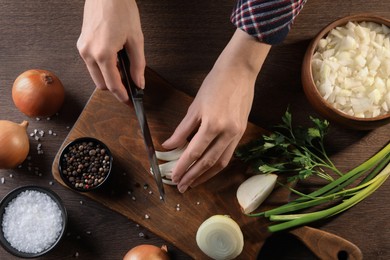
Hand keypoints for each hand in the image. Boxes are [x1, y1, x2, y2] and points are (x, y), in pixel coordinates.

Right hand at [77, 0, 145, 102]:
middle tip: (129, 84)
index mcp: (103, 54)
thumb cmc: (121, 10)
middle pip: (101, 83)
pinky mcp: (82, 43)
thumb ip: (138, 65)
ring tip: (123, 67)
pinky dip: (102, 67)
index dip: (121, 95)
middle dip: (114, 87)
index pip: (112, 84)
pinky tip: (114, 58)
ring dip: (108, 76)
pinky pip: (91, 63)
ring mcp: (83, 48)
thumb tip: (139, 82)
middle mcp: (88, 53)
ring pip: (95, 74)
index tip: (128, 101)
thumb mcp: (136, 39)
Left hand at [163, 29, 270, 192]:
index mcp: (213, 124)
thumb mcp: (195, 106)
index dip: (183, 166)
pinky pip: (228, 154)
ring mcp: (237, 134)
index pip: (194, 152)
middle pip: (208, 162)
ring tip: (193, 183)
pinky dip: (217, 165)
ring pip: (221, 162)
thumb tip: (169, 145)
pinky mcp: (242, 132)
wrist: (240, 71)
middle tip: (181, 186)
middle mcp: (227, 133)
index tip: (174, 176)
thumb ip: (182, 129)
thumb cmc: (215, 84)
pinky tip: (208, 169)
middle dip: (193, 176)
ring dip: (206, 175)